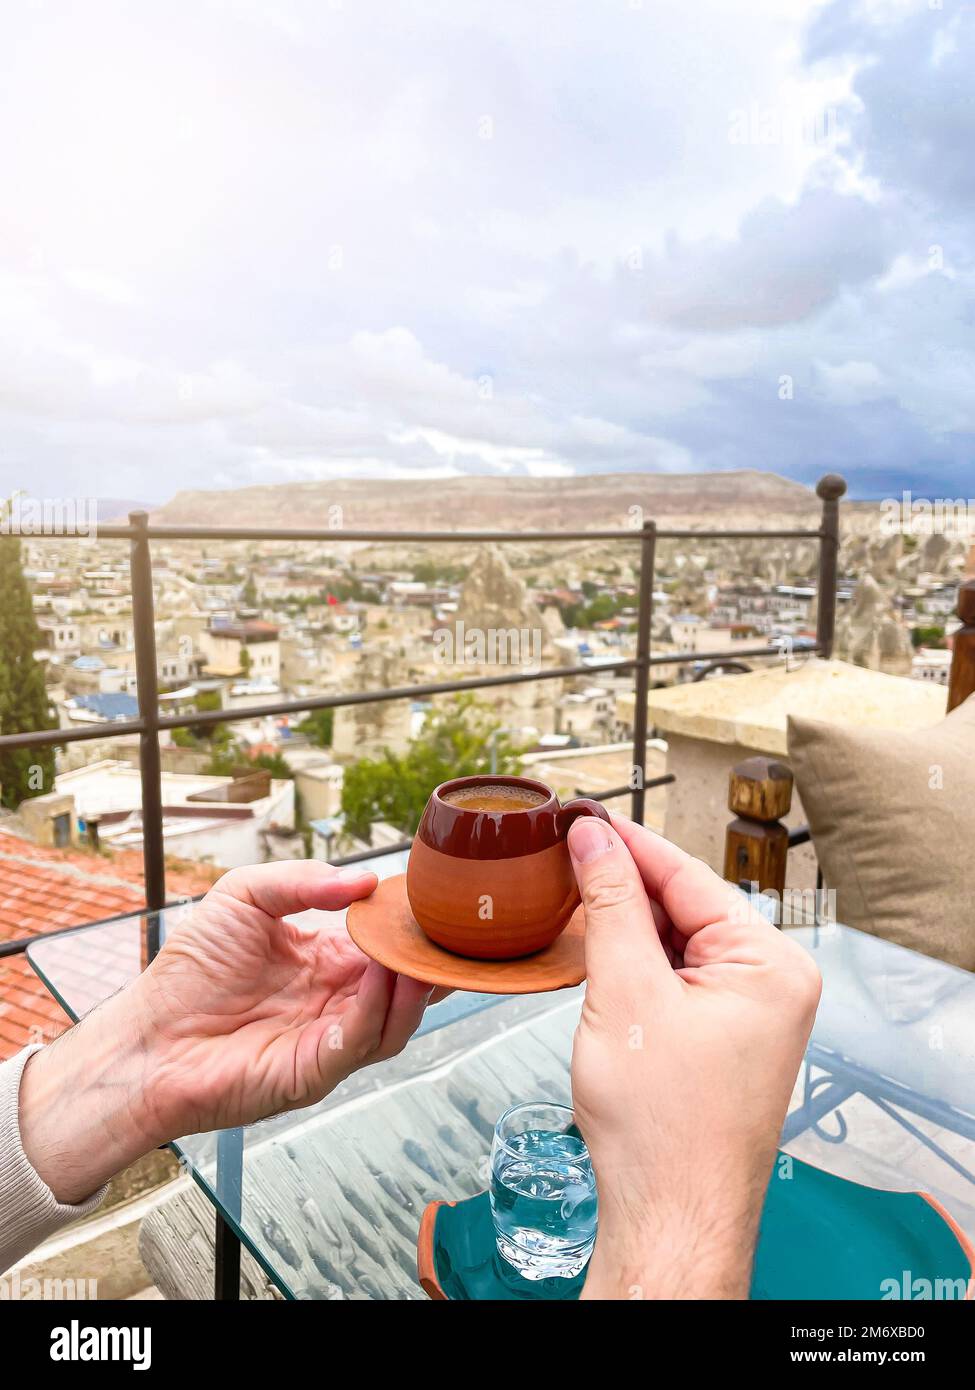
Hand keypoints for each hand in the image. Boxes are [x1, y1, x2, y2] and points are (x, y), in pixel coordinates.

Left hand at [20, 861, 442, 1203]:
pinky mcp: (315, 1072)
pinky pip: (360, 1043)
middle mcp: (336, 1003)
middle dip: (427, 961)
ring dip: (412, 988)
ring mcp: (329, 1040)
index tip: (430, 899)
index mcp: (326, 962)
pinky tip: (380, 980)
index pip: (385, 945)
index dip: (408, 927)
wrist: (147, 1036)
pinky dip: (377, 1012)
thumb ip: (302, 881)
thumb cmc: (188, 971)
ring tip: (418, 954)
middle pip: (403, 986)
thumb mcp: (244, 897)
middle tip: (446, 931)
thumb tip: (363, 881)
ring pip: (395, 1019)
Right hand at [566, 814, 820, 1299]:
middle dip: (622, 886)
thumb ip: (609, 904)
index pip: (689, 877)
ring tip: (569, 900)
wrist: (669, 1217)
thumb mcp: (624, 993)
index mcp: (770, 964)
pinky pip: (678, 978)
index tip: (580, 816)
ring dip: (625, 926)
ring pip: (678, 942)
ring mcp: (751, 1013)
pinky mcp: (724, 1038)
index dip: (628, 844)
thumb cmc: (660, 1125)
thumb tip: (592, 838)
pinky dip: (636, 964)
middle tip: (561, 854)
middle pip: (685, 906)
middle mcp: (772, 982)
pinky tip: (596, 952)